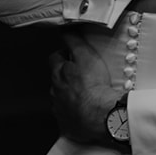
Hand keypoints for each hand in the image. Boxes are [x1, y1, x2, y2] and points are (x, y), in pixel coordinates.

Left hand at [49, 30, 124, 149]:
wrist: (100, 115)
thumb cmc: (94, 85)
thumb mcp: (86, 55)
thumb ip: (74, 41)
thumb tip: (65, 29)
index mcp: (58, 74)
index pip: (54, 59)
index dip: (63, 55)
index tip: (73, 56)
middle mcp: (55, 92)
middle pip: (56, 80)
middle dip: (66, 77)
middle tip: (82, 76)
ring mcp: (59, 110)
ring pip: (61, 99)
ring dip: (70, 96)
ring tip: (86, 95)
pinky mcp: (66, 125)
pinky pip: (67, 118)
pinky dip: (74, 114)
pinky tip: (85, 113)